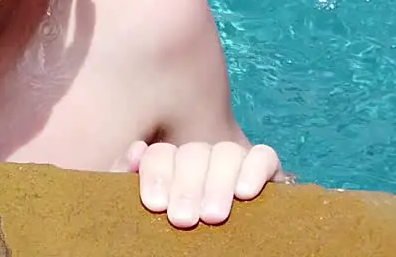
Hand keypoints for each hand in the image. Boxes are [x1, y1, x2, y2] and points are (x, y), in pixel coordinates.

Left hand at [114, 141, 286, 228]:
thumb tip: (136, 150)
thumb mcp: (144, 215)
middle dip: (186, 185)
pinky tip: (245, 193)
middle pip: (193, 152)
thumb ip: (128, 182)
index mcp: (171, 168)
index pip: (161, 154)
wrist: (207, 255)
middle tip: (183, 220)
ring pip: (227, 152)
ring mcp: (234, 164)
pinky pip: (264, 156)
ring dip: (217, 182)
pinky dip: (255, 168)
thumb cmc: (170, 240)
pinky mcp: (267, 172)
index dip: (156, 173)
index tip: (155, 204)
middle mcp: (201, 161)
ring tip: (212, 216)